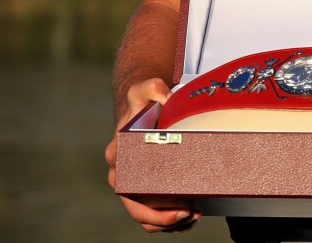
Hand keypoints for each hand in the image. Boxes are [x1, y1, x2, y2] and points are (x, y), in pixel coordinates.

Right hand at [105, 77, 201, 232]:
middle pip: (137, 211)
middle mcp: (121, 174)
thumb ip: (153, 88)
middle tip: (192, 214)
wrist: (140, 106)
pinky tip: (188, 220)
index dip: (153, 210)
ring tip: (194, 217)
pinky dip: (168, 221)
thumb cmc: (143, 102)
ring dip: (168, 224)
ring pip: (144, 216)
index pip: (129, 193)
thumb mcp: (146, 90)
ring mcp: (132, 182)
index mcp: (118, 156)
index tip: (181, 208)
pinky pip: (151, 211)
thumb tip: (165, 98)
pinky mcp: (144, 184)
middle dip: (164, 221)